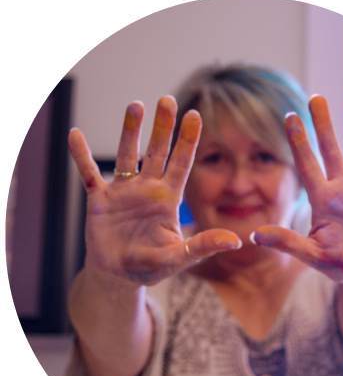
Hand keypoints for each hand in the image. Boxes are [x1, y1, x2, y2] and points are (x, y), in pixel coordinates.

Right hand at [69, 97, 240, 285]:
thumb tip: (236, 241)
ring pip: (126, 155)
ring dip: (129, 131)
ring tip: (135, 105)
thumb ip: (202, 247)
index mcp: (167, 199)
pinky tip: (74, 135)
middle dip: (162, 127)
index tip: (194, 115)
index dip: (187, 141)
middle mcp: (147, 189)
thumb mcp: (178, 258)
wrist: (119, 275)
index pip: (181, 164)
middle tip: (167, 99)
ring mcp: (122, 192)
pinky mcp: (98, 200)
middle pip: (156, 152)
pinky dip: (81, 156)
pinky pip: (88, 173)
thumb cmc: (151, 266)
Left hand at [252, 95, 342, 283]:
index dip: (298, 142)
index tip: (290, 116)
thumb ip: (288, 243)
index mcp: (322, 200)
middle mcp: (341, 189)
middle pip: (330, 151)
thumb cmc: (339, 263)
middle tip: (315, 98)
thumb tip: (255, 236)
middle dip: (322, 125)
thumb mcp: (312, 254)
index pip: (306, 166)